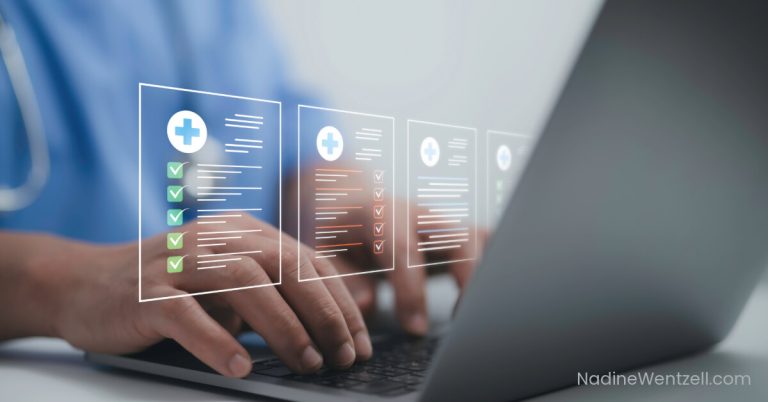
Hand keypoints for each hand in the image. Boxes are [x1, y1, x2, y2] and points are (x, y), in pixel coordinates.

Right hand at [15, 215, 371, 376]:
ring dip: (284, 326)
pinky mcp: (146, 293)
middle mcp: (216, 238)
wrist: (83, 282)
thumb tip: (327, 334)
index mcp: (242, 232)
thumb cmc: (168, 290)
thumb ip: (269, 293)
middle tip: (344, 355)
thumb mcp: (225, 283)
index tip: (360, 340)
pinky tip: (241, 366)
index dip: (340, 301)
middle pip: (285, 266)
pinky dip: (217, 342)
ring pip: (245, 284)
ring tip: (308, 362)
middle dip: (325, 314)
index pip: (306, 261)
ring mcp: (179, 262)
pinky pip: (187, 315)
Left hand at [335, 199, 486, 334]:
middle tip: (461, 318)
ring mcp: (439, 221)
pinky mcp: (453, 231)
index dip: (412, 291)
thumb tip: (367, 306)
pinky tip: (483, 297)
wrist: (346, 198)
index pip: (403, 250)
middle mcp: (417, 213)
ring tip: (473, 312)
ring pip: (478, 238)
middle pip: (456, 237)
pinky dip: (492, 265)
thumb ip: (344, 278)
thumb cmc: (338, 230)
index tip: (416, 327)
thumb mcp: (327, 251)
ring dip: (484, 273)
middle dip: (466, 277)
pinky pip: (484, 241)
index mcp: (381, 213)